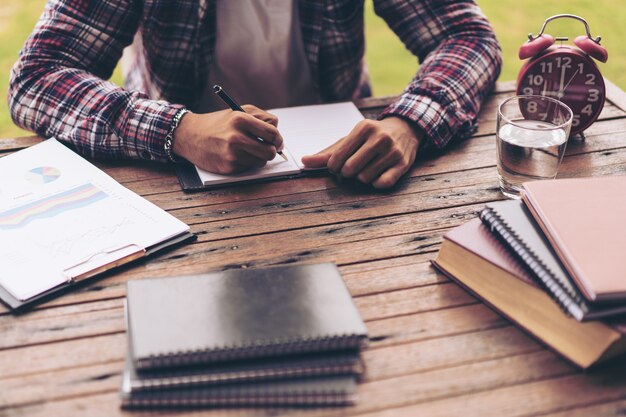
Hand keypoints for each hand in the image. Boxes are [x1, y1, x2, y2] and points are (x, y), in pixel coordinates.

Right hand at [172, 105, 282, 173]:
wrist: (190, 135)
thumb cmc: (218, 123)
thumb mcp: (239, 111)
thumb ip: (261, 118)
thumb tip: (278, 138)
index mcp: (240, 119)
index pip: (272, 133)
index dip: (277, 138)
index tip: (276, 141)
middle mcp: (236, 137)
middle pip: (270, 151)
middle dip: (271, 150)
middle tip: (266, 148)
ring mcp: (231, 154)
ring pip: (261, 161)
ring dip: (258, 157)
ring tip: (247, 149)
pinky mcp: (228, 167)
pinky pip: (249, 168)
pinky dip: (246, 163)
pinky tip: (235, 155)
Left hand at [301, 117, 421, 188]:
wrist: (405, 129)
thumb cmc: (371, 137)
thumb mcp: (350, 139)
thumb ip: (327, 153)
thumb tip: (304, 162)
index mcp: (363, 128)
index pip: (337, 158)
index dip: (334, 167)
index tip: (338, 164)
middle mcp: (379, 138)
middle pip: (350, 170)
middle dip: (347, 173)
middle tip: (353, 167)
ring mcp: (393, 151)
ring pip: (365, 178)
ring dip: (362, 177)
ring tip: (368, 167)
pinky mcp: (403, 164)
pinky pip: (382, 183)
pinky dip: (377, 183)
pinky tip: (378, 174)